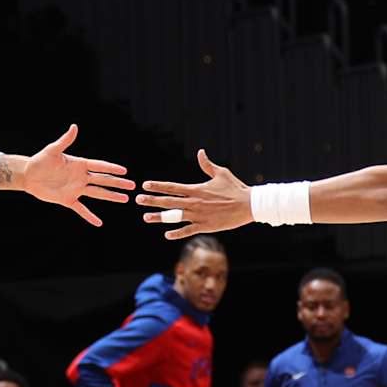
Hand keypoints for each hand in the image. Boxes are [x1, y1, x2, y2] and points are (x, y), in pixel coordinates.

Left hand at [4, 125, 133, 226]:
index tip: (124, 170)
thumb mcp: (53, 150)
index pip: (100, 166)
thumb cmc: (40, 160)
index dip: (112, 168)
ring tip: (125, 199)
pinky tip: (99, 223)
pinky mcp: (68, 200)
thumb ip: (65, 140)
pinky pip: (82, 210)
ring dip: (111, 196)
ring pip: (98, 194)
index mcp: (79, 164)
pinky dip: (90, 216)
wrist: (28, 175)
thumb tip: (74, 127)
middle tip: (132, 185)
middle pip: (103, 181)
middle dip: (118, 183)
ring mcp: (76, 189)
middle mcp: (81, 177)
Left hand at [137, 150, 253, 240]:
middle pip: (169, 201)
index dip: (158, 186)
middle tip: (138, 199)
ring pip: (175, 217)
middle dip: (152, 200)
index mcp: (197, 189)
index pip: (172, 187)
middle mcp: (195, 202)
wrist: (249, 205)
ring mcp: (199, 216)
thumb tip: (200, 152)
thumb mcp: (221, 173)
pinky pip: (188, 230)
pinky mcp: (206, 226)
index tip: (145, 185)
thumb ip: (207, 164)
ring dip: (159, 217)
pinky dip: (177, 233)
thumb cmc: (235, 188)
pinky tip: (167, 234)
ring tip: (145, 217)